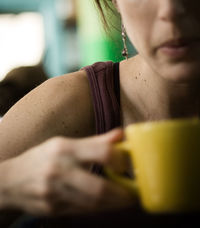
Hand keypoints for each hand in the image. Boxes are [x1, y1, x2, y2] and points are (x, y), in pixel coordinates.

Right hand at [1, 129, 135, 215]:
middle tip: (134, 194)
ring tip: (125, 200)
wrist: (10, 180)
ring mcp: (54, 193)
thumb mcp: (65, 143)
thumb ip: (95, 141)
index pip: (102, 152)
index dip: (121, 160)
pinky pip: (82, 211)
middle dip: (122, 195)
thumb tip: (121, 134)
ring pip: (92, 204)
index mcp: (64, 148)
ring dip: (113, 204)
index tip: (128, 165)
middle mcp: (59, 170)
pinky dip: (98, 209)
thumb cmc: (42, 157)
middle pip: (99, 188)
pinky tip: (106, 205)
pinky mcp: (52, 210)